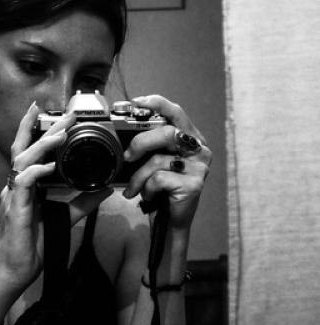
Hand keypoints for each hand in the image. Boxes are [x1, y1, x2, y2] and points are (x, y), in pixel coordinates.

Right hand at [0, 102, 112, 292]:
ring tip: (61, 134)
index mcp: (25, 185)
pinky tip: (49, 166)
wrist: (17, 269)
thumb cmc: (35, 243)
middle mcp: (17, 186)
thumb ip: (83, 201)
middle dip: (43, 128)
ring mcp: (13, 195)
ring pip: (22, 160)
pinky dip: (36, 172)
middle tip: (65, 115)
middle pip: (25, 148)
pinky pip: (22, 183)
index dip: (38, 131)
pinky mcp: (14, 208)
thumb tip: (104, 188)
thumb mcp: (66, 216)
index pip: (29, 151)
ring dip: (42, 145)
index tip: (56, 115)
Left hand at [122, 95, 211, 228]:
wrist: (170, 222)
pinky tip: (150, 196)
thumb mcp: (154, 162)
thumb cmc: (161, 189)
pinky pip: (159, 179)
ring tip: (134, 188)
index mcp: (190, 138)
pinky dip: (147, 188)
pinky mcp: (194, 184)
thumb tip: (124, 134)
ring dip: (139, 176)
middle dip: (141, 143)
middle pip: (167, 133)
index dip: (157, 104)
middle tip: (127, 156)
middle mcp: (199, 149)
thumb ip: (149, 146)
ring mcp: (199, 167)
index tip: (136, 102)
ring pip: (158, 160)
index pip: (176, 112)